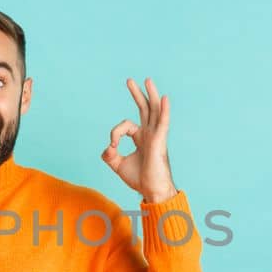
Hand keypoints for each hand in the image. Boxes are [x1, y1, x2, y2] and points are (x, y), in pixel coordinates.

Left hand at [101, 78, 177, 203]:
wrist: (153, 191)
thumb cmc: (140, 179)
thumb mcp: (118, 165)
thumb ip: (109, 154)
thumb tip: (107, 147)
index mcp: (142, 138)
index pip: (125, 125)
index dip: (114, 133)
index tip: (112, 146)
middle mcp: (150, 134)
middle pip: (145, 109)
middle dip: (137, 94)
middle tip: (129, 80)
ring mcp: (156, 137)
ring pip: (154, 111)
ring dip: (150, 95)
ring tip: (147, 80)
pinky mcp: (160, 142)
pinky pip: (163, 123)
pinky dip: (164, 110)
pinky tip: (165, 98)